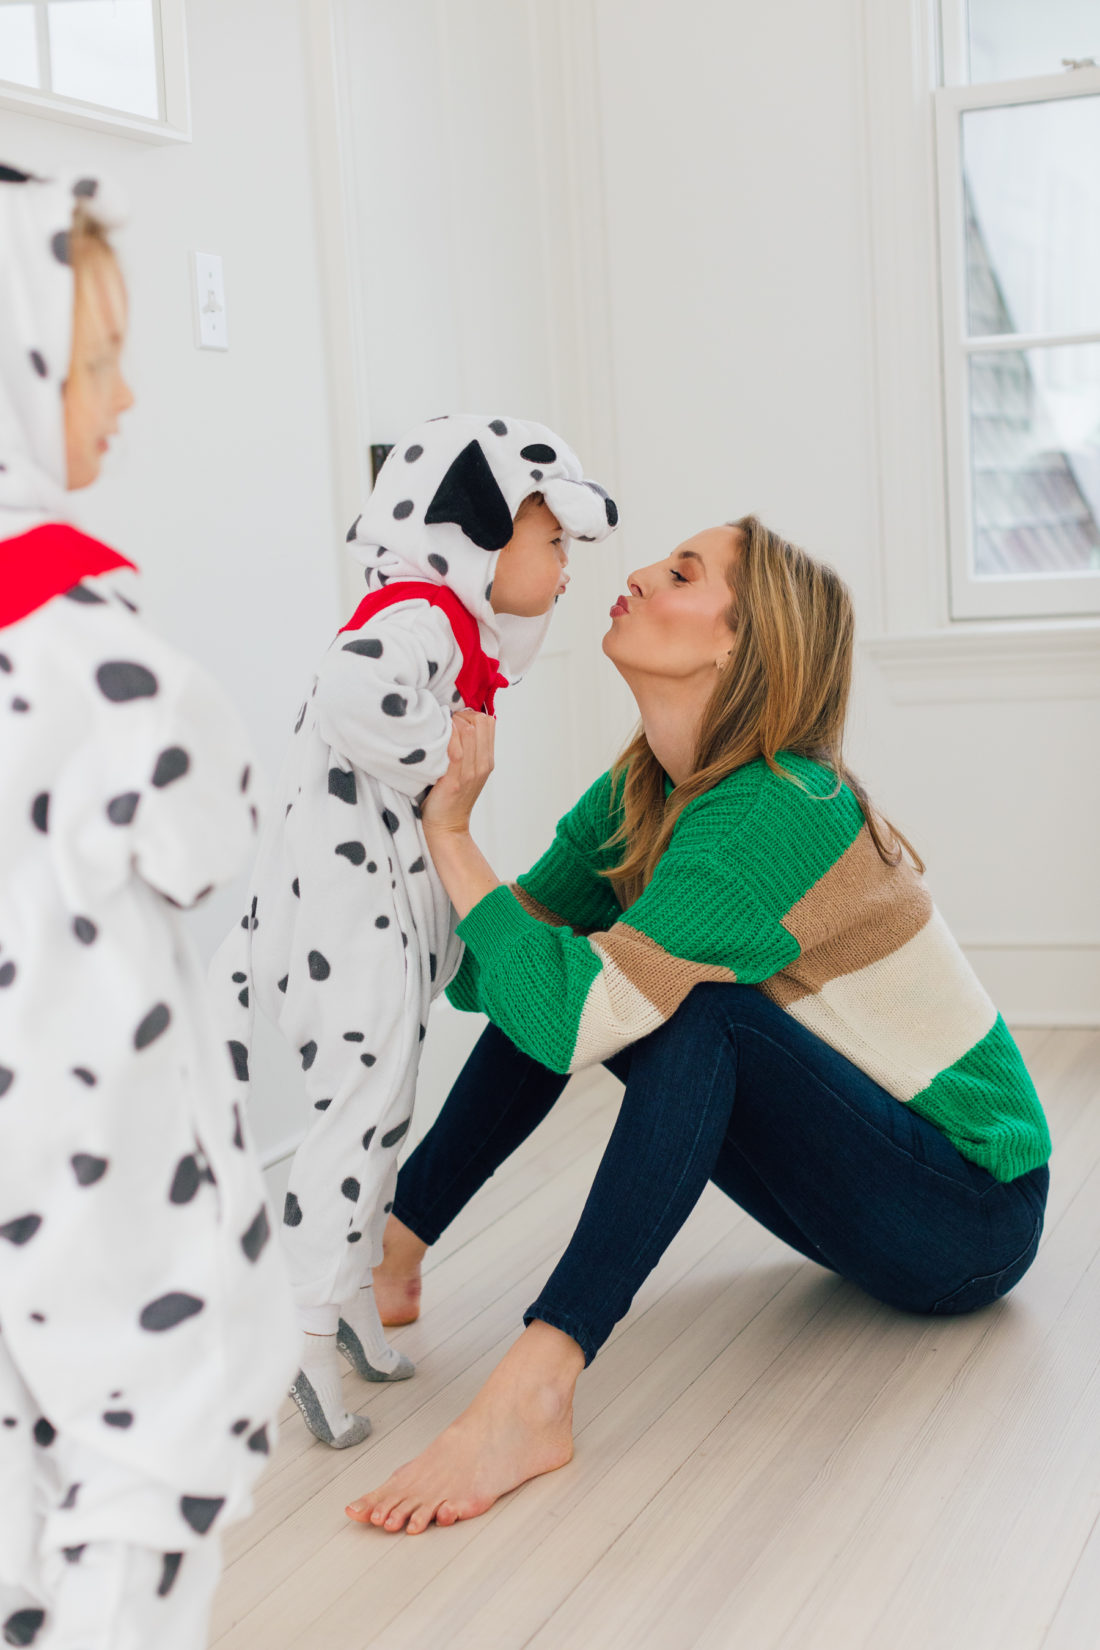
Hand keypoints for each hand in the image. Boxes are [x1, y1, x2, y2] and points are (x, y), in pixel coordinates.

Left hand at [420, 710, 494, 837]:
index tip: (453, 720)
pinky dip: (447, 738)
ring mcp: (471, 772)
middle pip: (480, 722)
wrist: (447, 826)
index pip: (488, 721)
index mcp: (487, 761)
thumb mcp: (468, 771)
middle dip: (461, 715)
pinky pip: (456, 749)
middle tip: (444, 724)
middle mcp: (483, 764)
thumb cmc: (451, 797)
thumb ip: (469, 750)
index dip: (470, 714)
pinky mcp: (455, 780)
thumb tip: (459, 724)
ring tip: (438, 731)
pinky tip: (435, 741)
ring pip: (469, 730)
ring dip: (452, 723)